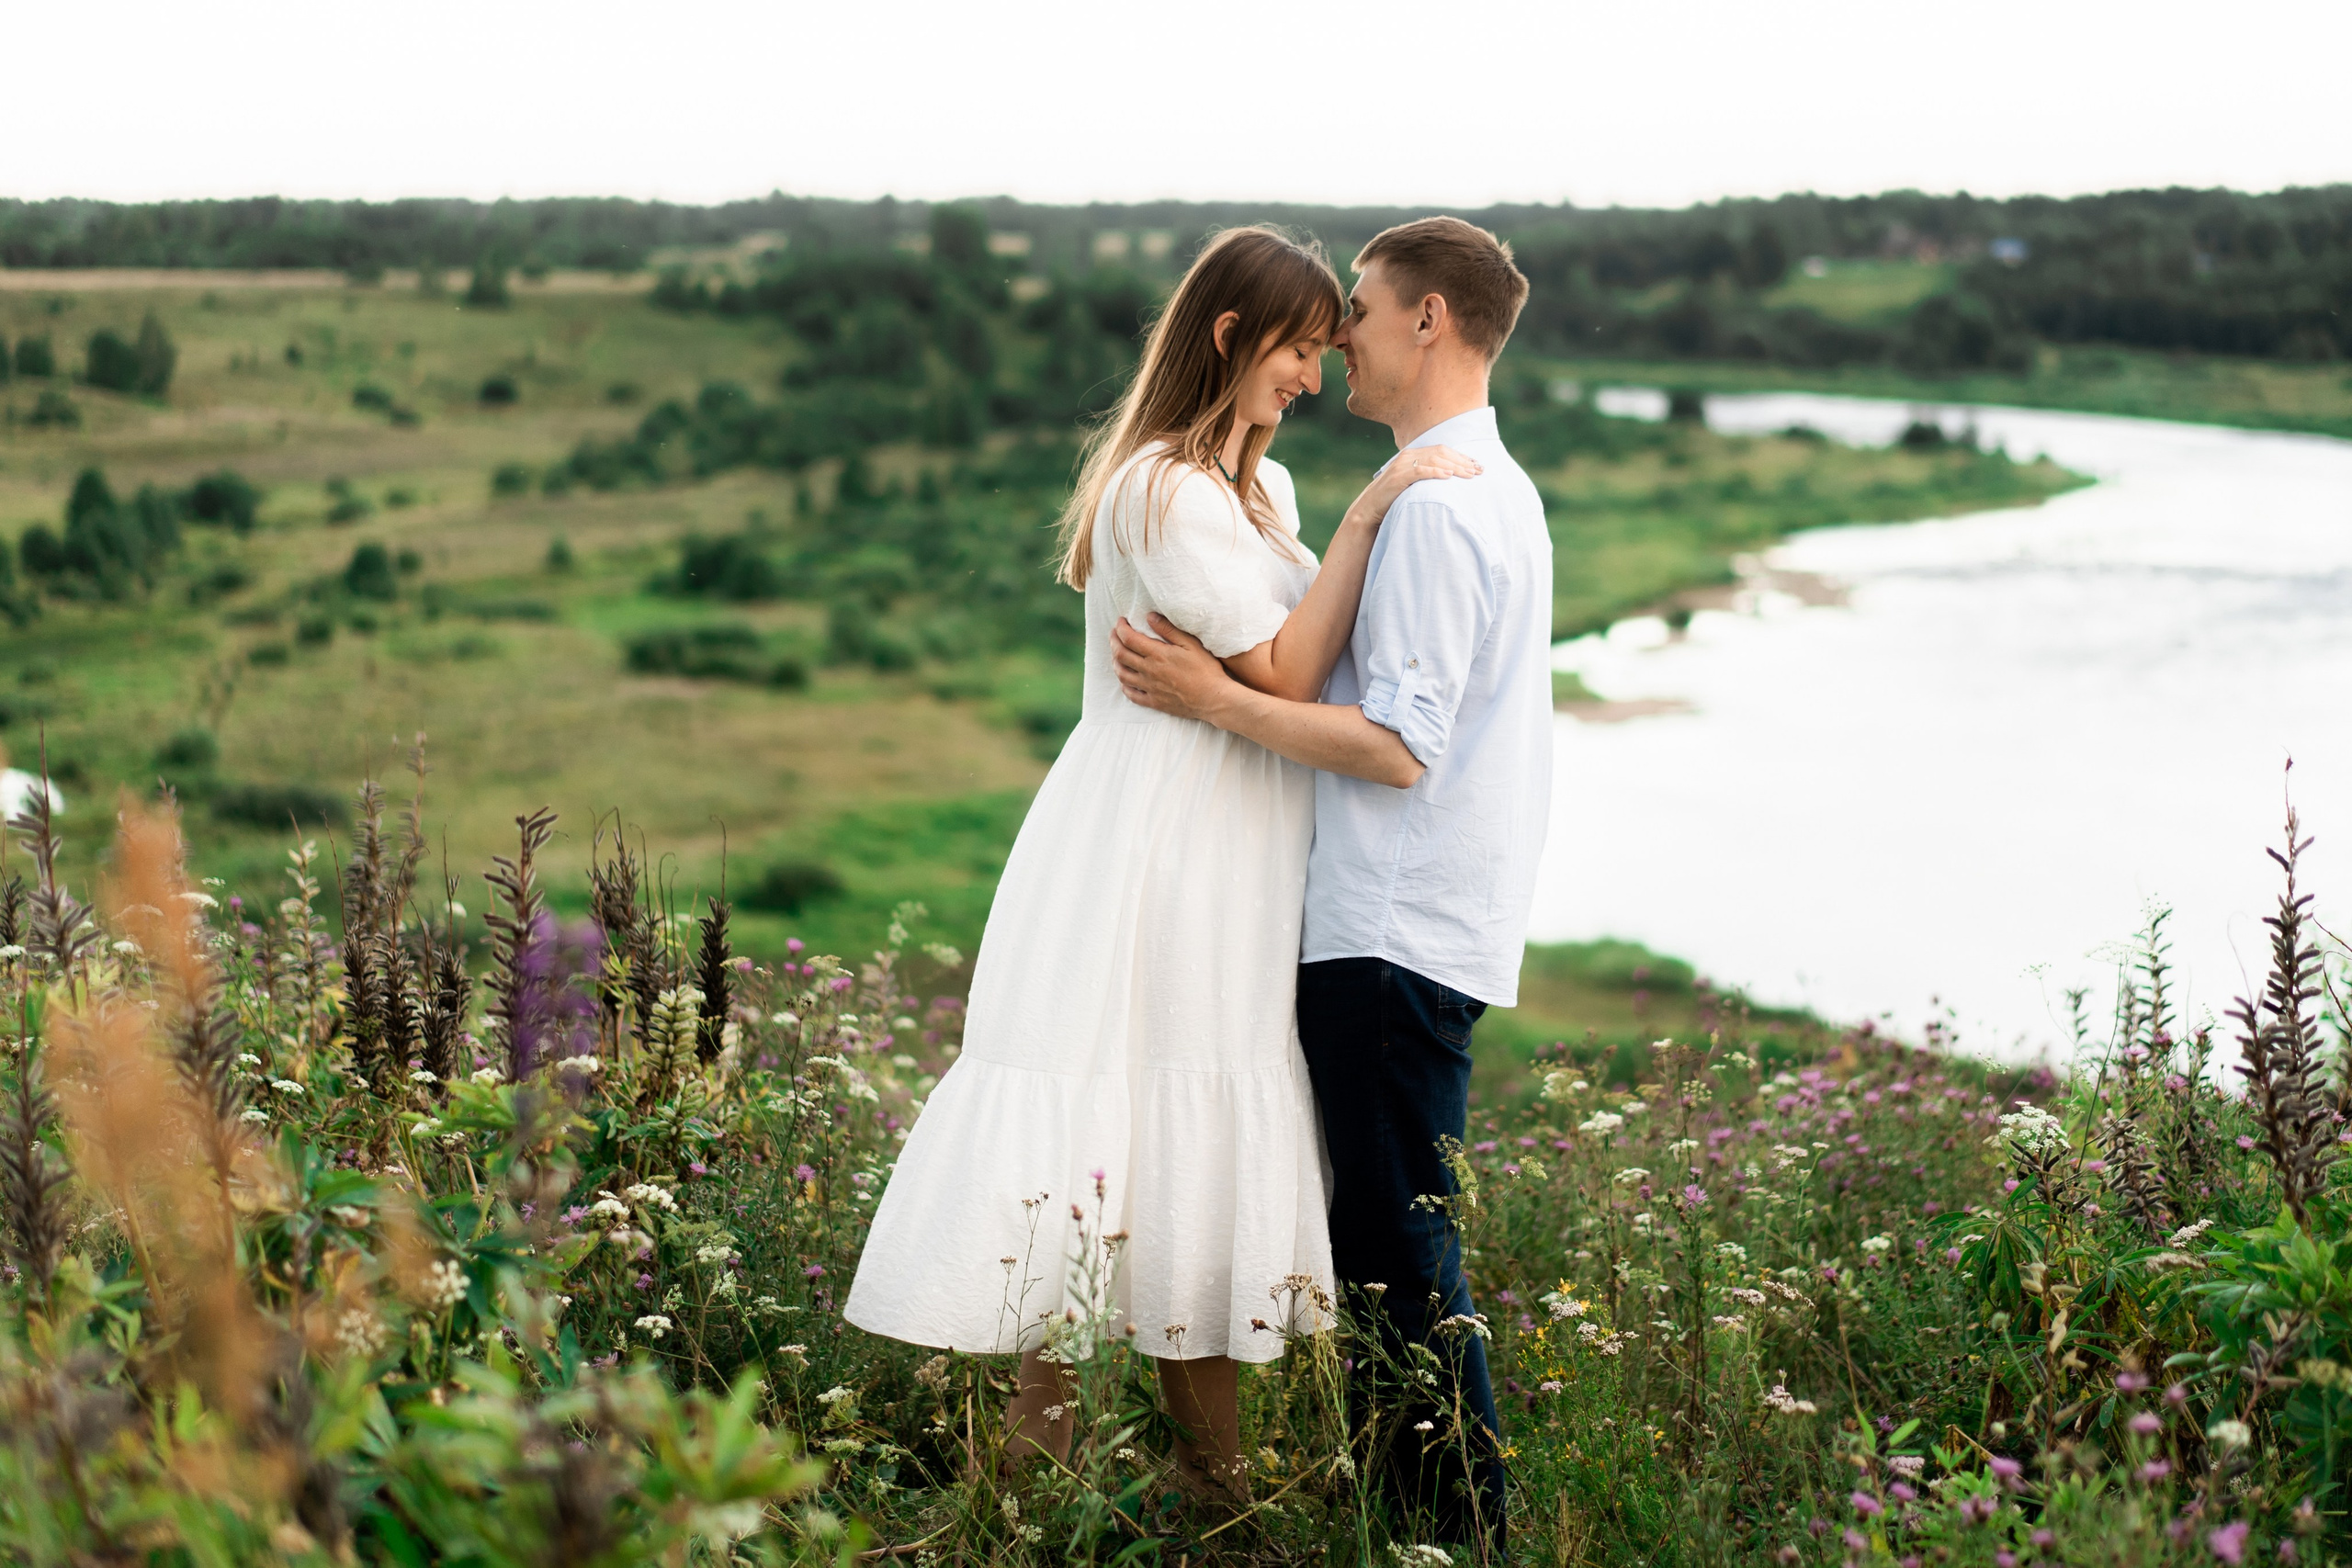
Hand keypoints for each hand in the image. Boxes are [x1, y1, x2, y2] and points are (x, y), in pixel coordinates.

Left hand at [1111, 614, 1233, 722]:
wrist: (1213, 699)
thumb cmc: (1206, 670)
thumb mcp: (1191, 644)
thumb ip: (1169, 629)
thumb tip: (1150, 616)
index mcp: (1158, 655)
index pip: (1129, 638)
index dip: (1121, 628)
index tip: (1121, 621)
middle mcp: (1149, 671)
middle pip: (1121, 654)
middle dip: (1113, 641)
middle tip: (1114, 633)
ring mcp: (1150, 688)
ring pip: (1122, 674)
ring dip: (1115, 661)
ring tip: (1117, 653)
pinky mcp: (1154, 701)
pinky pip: (1131, 694)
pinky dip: (1124, 684)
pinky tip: (1125, 679)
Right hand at [1347, 444, 1480, 527]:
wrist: (1369, 509)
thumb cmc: (1393, 499)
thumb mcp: (1413, 484)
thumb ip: (1427, 476)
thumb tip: (1451, 478)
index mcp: (1413, 455)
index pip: (1442, 451)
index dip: (1461, 457)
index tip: (1477, 465)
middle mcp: (1408, 456)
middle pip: (1441, 453)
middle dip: (1462, 461)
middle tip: (1479, 470)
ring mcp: (1402, 465)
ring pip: (1434, 460)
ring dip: (1454, 466)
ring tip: (1469, 474)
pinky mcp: (1398, 477)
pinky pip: (1420, 471)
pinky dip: (1435, 472)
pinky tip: (1448, 476)